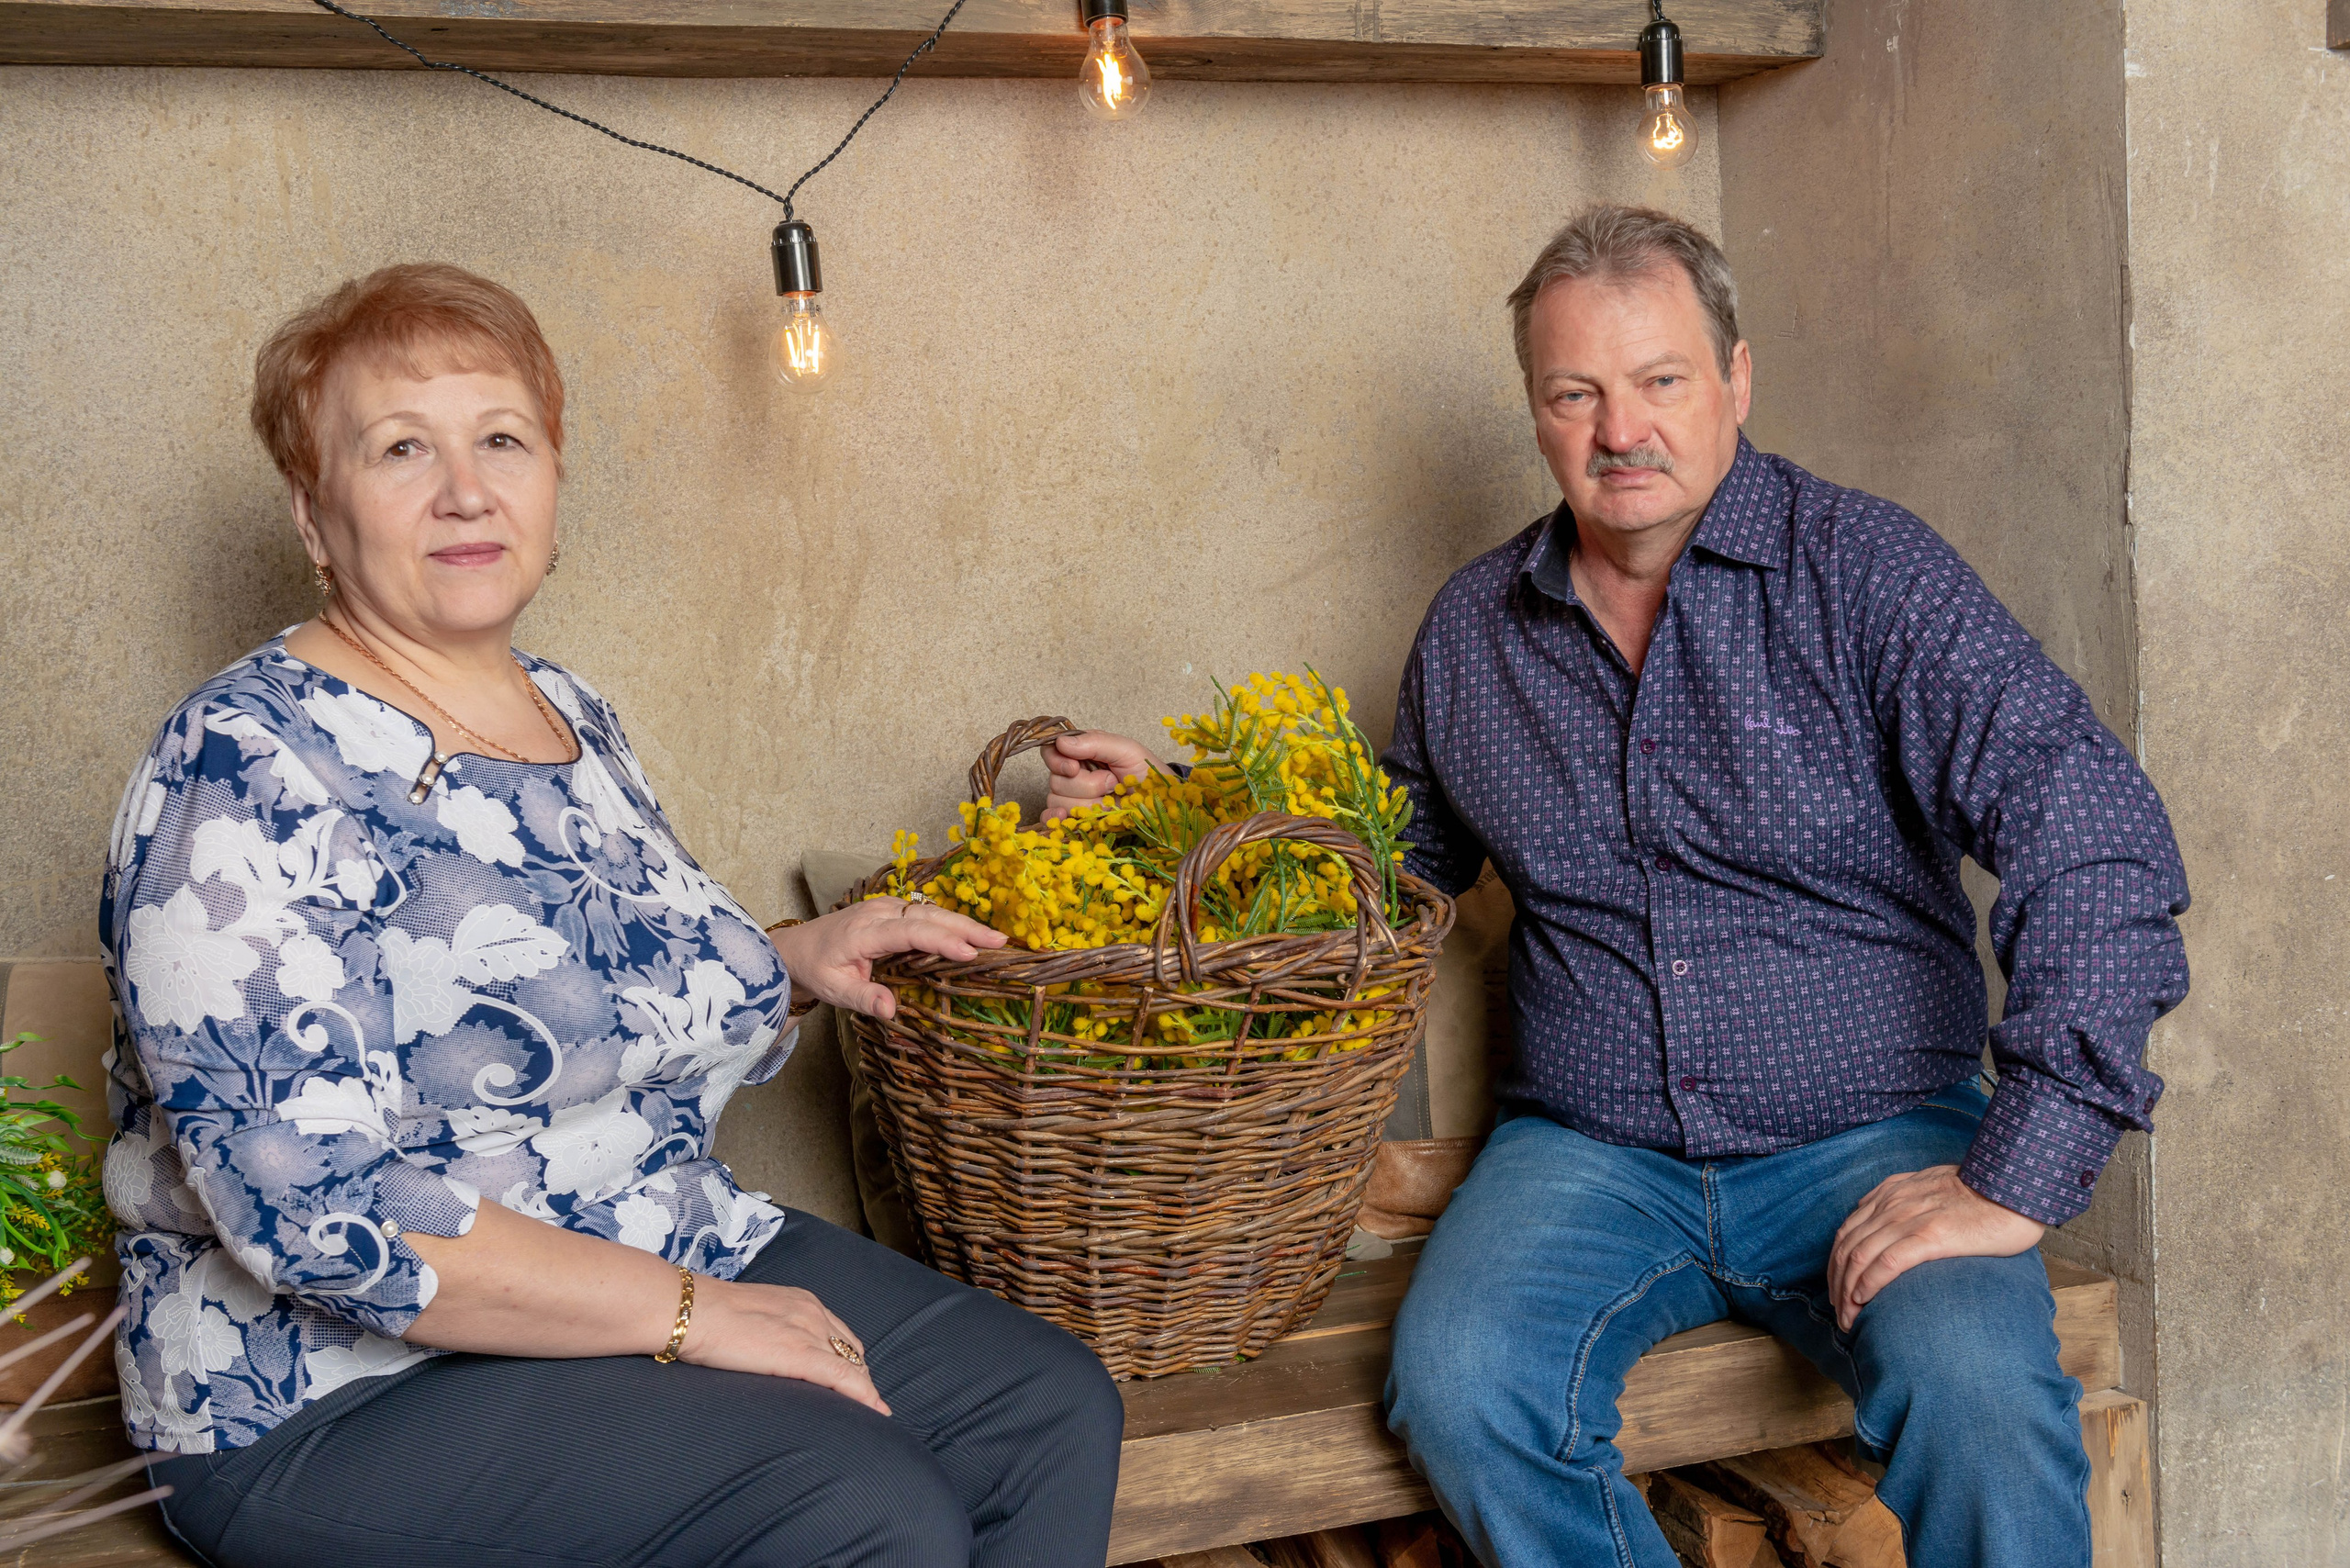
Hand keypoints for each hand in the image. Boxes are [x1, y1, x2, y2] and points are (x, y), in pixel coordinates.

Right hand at [682, 1277, 889, 1415]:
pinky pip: (842, 1377)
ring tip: (871, 1414)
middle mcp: (813, 1313)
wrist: (689, 1310)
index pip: (840, 1336)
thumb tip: (768, 1352)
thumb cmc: (706, 1315)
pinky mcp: (798, 1353)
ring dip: (864, 1391)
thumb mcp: (751, 1317)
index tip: (856, 1382)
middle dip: (860, 1378)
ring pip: (852, 1365)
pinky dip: (863, 1396)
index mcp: (802, 1302)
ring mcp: (808, 1332)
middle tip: (863, 1405)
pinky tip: (874, 1412)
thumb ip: (770, 1331)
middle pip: (852, 1351)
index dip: (851, 1362)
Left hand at [768, 899, 1004, 1019]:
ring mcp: (886, 907)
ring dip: (962, 923)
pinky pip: (925, 913)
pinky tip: (970, 934)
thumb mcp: (833, 989)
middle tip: (999, 941)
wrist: (796, 947)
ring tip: (994, 938)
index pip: (909, 932)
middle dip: (965, 927)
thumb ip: (863, 998)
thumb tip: (891, 1010)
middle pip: (928, 915)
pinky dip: (950, 922)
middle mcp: (878, 912)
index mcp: (863, 932)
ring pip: (930, 911)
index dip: (941, 941)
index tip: (970, 953)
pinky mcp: (892, 909)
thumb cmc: (816, 969)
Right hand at [1042, 731, 1164, 819]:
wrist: (1162, 804)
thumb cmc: (1147, 773)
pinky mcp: (1076, 820)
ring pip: (1057, 800)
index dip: (1058, 761)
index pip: (1051, 752)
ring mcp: (1074, 799)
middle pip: (1055, 780)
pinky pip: (1051, 821)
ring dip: (1087, 803)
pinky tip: (1067, 819)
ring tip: (1110, 800)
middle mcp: (1074, 774)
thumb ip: (1095, 743)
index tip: (1075, 768)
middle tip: (1111, 783)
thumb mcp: (1126, 750)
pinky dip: (1055, 821)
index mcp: (1082, 753)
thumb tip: (1062, 743)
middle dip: (1086, 784)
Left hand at [1828, 1164, 2044, 1330]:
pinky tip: (1864, 1300)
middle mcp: (1891, 1204)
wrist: (2012, 1188)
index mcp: (1889, 1194)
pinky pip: (1887, 1262)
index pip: (1846, 1232)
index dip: (1836, 1265)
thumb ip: (1907, 1202)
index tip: (1839, 1291)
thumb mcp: (1930, 1188)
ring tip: (1850, 1318)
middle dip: (1837, 1285)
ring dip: (1848, 1292)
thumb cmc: (1980, 1194)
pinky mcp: (1931, 1236)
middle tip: (1841, 1313)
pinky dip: (1869, 1283)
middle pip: (1846, 1248)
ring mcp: (1909, 1219)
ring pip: (1859, 1257)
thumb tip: (1892, 1227)